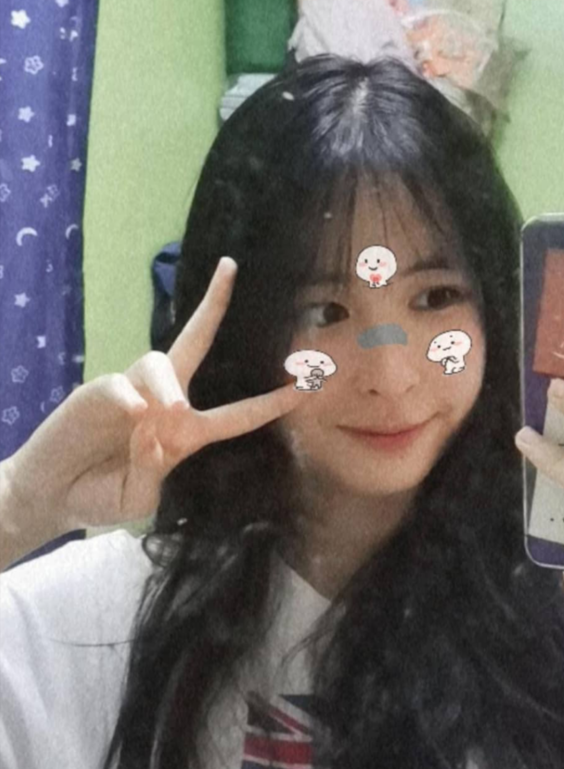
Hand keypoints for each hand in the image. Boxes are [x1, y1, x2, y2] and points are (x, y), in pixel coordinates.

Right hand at [2, 257, 303, 557]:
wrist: (54, 494)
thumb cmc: (102, 495)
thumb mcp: (138, 499)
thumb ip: (152, 471)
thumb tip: (154, 424)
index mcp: (187, 433)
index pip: (237, 414)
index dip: (269, 403)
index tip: (303, 388)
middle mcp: (165, 401)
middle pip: (194, 343)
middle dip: (213, 306)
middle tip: (229, 268)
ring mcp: (132, 390)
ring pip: (159, 364)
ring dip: (166, 387)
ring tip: (167, 415)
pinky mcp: (99, 389)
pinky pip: (119, 385)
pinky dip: (127, 400)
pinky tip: (128, 416)